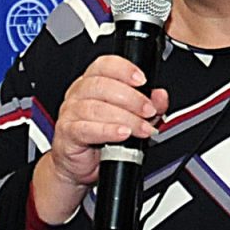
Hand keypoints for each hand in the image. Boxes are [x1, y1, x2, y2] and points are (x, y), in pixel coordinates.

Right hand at [34, 55, 167, 225]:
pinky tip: (123, 134)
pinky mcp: (67, 133)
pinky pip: (86, 129)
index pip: (105, 65)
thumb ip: (150, 105)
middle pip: (102, 86)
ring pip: (96, 108)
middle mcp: (79, 93)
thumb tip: (161, 96)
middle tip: (148, 111)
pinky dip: (108, 131)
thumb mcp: (133, 117)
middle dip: (132, 98)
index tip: (142, 80)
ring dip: (125, 118)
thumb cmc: (104, 136)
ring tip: (142, 128)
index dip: (124, 70)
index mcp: (93, 82)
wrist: (82, 164)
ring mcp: (71, 112)